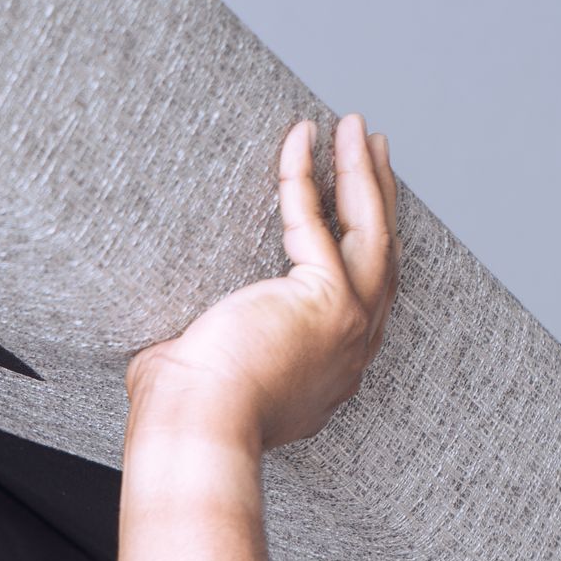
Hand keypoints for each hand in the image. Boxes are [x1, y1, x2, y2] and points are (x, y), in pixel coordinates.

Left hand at [125, 114, 399, 452]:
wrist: (195, 434)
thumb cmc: (185, 418)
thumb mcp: (209, 376)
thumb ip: (212, 348)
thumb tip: (180, 338)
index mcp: (328, 372)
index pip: (359, 294)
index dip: (360, 242)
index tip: (350, 204)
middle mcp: (349, 352)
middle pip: (380, 257)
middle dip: (377, 196)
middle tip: (370, 148)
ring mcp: (346, 327)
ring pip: (370, 232)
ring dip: (363, 174)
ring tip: (354, 126)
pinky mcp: (326, 302)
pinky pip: (318, 220)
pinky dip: (306, 173)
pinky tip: (301, 135)